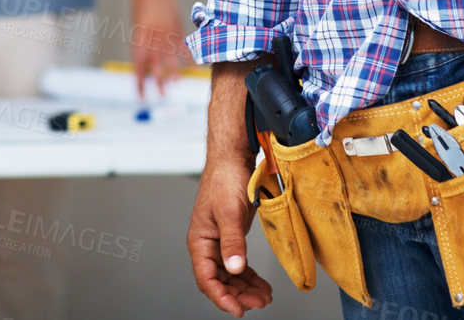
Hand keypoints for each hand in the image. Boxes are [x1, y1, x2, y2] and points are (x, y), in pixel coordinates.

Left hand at [130, 0, 186, 98]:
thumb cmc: (142, 8)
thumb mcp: (138, 28)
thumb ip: (143, 45)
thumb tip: (147, 64)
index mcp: (139, 40)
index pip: (139, 66)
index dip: (140, 82)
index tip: (141, 96)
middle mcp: (152, 38)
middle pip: (156, 64)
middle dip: (158, 81)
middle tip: (161, 94)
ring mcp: (166, 33)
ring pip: (171, 57)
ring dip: (173, 71)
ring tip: (175, 83)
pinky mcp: (176, 27)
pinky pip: (183, 45)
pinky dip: (188, 56)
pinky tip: (192, 66)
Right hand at [187, 160, 272, 315]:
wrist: (233, 158)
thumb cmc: (225, 178)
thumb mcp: (229, 211)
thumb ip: (232, 241)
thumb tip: (234, 268)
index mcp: (200, 240)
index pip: (206, 278)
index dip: (221, 297)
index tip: (238, 309)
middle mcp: (208, 244)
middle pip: (219, 280)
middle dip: (238, 295)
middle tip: (259, 303)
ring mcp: (220, 241)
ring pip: (230, 275)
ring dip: (246, 288)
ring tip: (264, 297)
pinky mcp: (232, 236)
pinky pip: (238, 264)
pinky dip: (249, 276)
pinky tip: (261, 284)